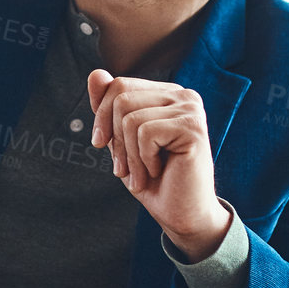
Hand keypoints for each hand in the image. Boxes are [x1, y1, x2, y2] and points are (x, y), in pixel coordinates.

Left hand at [88, 68, 229, 259]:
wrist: (181, 214)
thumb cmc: (153, 179)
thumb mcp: (121, 140)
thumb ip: (109, 107)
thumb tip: (95, 73)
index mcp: (166, 94)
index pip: (118, 85)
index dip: (101, 116)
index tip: (101, 145)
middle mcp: (183, 95)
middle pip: (121, 98)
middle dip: (115, 139)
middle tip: (123, 168)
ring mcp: (191, 109)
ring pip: (130, 117)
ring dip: (129, 155)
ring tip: (142, 174)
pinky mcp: (193, 127)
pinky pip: (145, 133)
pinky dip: (144, 159)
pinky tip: (159, 170)